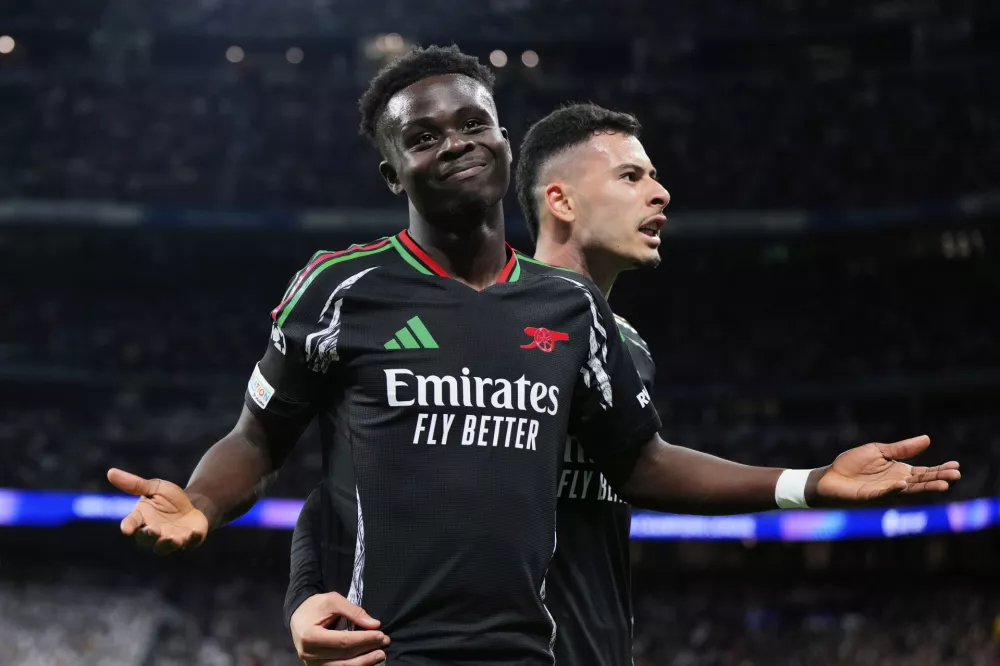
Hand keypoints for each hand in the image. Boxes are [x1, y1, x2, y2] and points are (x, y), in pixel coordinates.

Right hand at [107, 468, 208, 554]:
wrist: (193, 505)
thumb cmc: (168, 498)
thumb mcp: (154, 487)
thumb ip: (135, 484)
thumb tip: (110, 472)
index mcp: (142, 518)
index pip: (131, 523)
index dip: (128, 526)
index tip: (126, 529)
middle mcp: (153, 532)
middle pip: (146, 538)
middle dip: (148, 535)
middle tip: (152, 530)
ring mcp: (170, 539)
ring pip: (164, 547)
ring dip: (167, 543)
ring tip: (172, 538)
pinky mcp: (188, 541)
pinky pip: (189, 543)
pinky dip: (192, 539)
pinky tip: (194, 532)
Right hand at [290, 592, 389, 665]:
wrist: (297, 615)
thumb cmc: (314, 606)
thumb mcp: (333, 601)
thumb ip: (354, 612)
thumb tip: (375, 624)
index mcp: (311, 636)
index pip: (343, 641)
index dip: (364, 639)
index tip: (381, 634)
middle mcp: (309, 654)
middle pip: (344, 657)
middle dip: (367, 651)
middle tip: (385, 644)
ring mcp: (311, 663)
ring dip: (364, 663)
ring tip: (380, 655)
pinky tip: (366, 661)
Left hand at [814, 435, 959, 503]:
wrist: (829, 477)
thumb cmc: (852, 464)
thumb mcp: (878, 451)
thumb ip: (901, 448)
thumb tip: (928, 439)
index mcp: (899, 472)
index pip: (924, 471)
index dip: (939, 468)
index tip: (956, 464)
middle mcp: (896, 483)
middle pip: (921, 481)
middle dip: (939, 478)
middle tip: (956, 475)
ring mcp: (884, 491)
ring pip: (908, 490)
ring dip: (924, 487)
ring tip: (943, 484)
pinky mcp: (869, 496)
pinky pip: (883, 493)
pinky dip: (893, 489)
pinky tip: (902, 484)